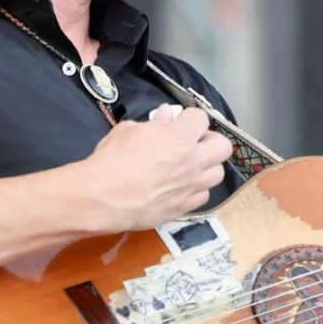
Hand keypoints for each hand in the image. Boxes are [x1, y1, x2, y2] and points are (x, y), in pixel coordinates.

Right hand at [77, 105, 231, 230]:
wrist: (100, 198)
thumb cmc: (110, 161)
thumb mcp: (128, 130)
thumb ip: (153, 123)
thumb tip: (165, 116)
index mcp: (180, 138)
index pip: (201, 118)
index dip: (189, 117)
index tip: (180, 121)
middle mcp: (192, 162)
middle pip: (223, 146)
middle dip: (210, 141)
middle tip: (193, 142)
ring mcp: (190, 187)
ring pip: (218, 174)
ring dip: (207, 166)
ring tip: (190, 165)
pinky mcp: (182, 207)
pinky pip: (202, 196)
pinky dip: (196, 189)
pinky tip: (182, 186)